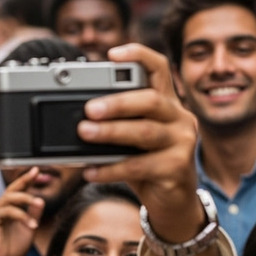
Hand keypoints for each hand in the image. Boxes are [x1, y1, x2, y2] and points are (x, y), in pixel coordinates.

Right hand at [0, 167, 43, 255]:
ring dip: (26, 199)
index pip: (18, 191)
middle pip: (12, 189)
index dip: (27, 180)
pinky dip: (22, 215)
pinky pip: (8, 211)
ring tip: (38, 204)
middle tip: (37, 174)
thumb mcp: (28, 229)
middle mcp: (1, 208)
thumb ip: (33, 214)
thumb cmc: (13, 249)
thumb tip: (40, 200)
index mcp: (10, 209)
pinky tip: (32, 224)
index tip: (37, 170)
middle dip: (24, 180)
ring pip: (10, 198)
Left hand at [76, 44, 203, 241]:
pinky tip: (90, 171)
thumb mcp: (130, 139)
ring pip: (145, 132)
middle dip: (117, 102)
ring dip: (111, 132)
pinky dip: (111, 169)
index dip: (138, 56)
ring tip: (84, 133)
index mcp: (167, 103)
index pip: (158, 68)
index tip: (113, 53)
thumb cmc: (146, 163)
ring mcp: (182, 143)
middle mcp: (179, 117)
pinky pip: (139, 166)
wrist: (172, 201)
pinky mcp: (177, 168)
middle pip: (150, 100)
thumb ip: (113, 125)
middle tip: (89, 109)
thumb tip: (74, 120)